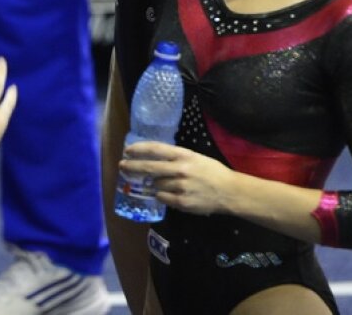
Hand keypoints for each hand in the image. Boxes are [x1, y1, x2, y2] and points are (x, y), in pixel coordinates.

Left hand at [119, 141, 235, 215]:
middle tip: (122, 166)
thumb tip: (153, 158)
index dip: (139, 149)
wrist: (229, 192)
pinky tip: (167, 193)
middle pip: (149, 167)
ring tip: (159, 183)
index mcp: (183, 155)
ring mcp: (180, 187)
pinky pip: (162, 198)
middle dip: (132, 167)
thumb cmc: (211, 172)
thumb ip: (175, 157)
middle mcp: (180, 169)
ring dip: (153, 184)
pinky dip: (161, 195)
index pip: (155, 149)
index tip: (127, 150)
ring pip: (155, 184)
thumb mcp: (194, 157)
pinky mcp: (181, 202)